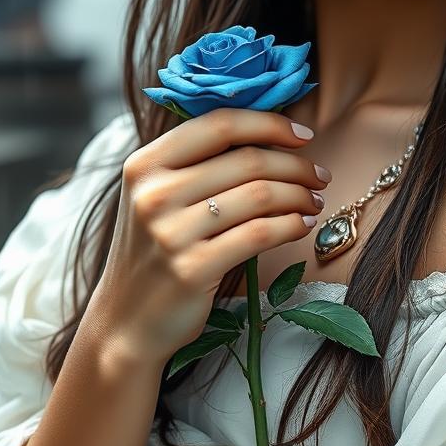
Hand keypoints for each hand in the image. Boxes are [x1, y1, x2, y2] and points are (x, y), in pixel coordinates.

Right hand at [92, 108, 330, 365]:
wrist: (125, 321)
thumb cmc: (156, 250)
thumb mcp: (159, 196)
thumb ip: (198, 162)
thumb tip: (271, 132)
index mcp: (145, 164)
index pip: (219, 124)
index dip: (268, 124)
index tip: (303, 135)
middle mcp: (154, 193)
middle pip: (247, 161)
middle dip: (295, 166)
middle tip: (320, 175)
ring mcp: (171, 232)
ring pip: (260, 196)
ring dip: (299, 195)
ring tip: (314, 201)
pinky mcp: (192, 269)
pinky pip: (260, 234)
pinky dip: (291, 225)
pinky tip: (302, 225)